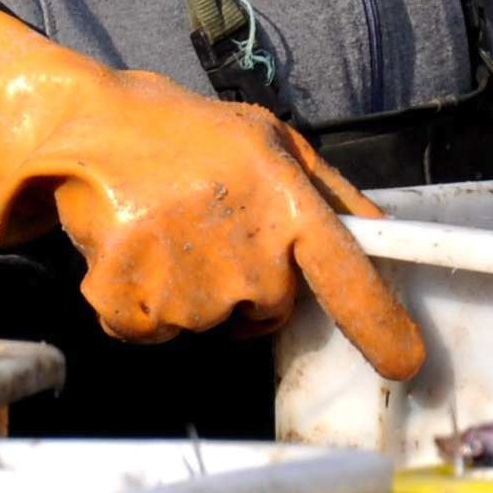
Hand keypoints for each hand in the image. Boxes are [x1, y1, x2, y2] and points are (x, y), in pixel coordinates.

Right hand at [0, 12, 426, 381]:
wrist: (87, 129)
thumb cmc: (185, 133)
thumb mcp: (270, 140)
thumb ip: (329, 190)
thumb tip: (382, 234)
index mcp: (285, 204)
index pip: (347, 278)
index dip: (381, 327)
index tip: (405, 364)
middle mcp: (243, 251)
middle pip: (266, 311)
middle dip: (245, 287)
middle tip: (206, 233)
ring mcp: (185, 281)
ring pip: (204, 323)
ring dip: (184, 294)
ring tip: (161, 234)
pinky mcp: (129, 299)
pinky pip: (149, 332)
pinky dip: (136, 306)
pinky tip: (130, 256)